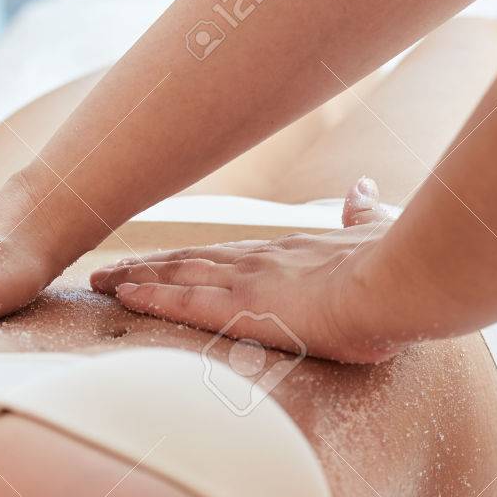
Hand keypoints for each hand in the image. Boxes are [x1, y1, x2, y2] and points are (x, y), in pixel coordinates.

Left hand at [90, 178, 402, 362]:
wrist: (398, 282)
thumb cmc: (396, 264)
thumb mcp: (376, 234)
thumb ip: (362, 215)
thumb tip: (363, 188)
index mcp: (288, 251)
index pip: (223, 255)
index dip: (186, 258)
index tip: (157, 260)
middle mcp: (259, 261)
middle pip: (189, 260)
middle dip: (146, 265)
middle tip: (106, 270)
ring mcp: (248, 282)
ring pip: (176, 276)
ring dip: (135, 278)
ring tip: (98, 282)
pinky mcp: (244, 307)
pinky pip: (184, 301)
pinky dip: (150, 297)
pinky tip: (122, 296)